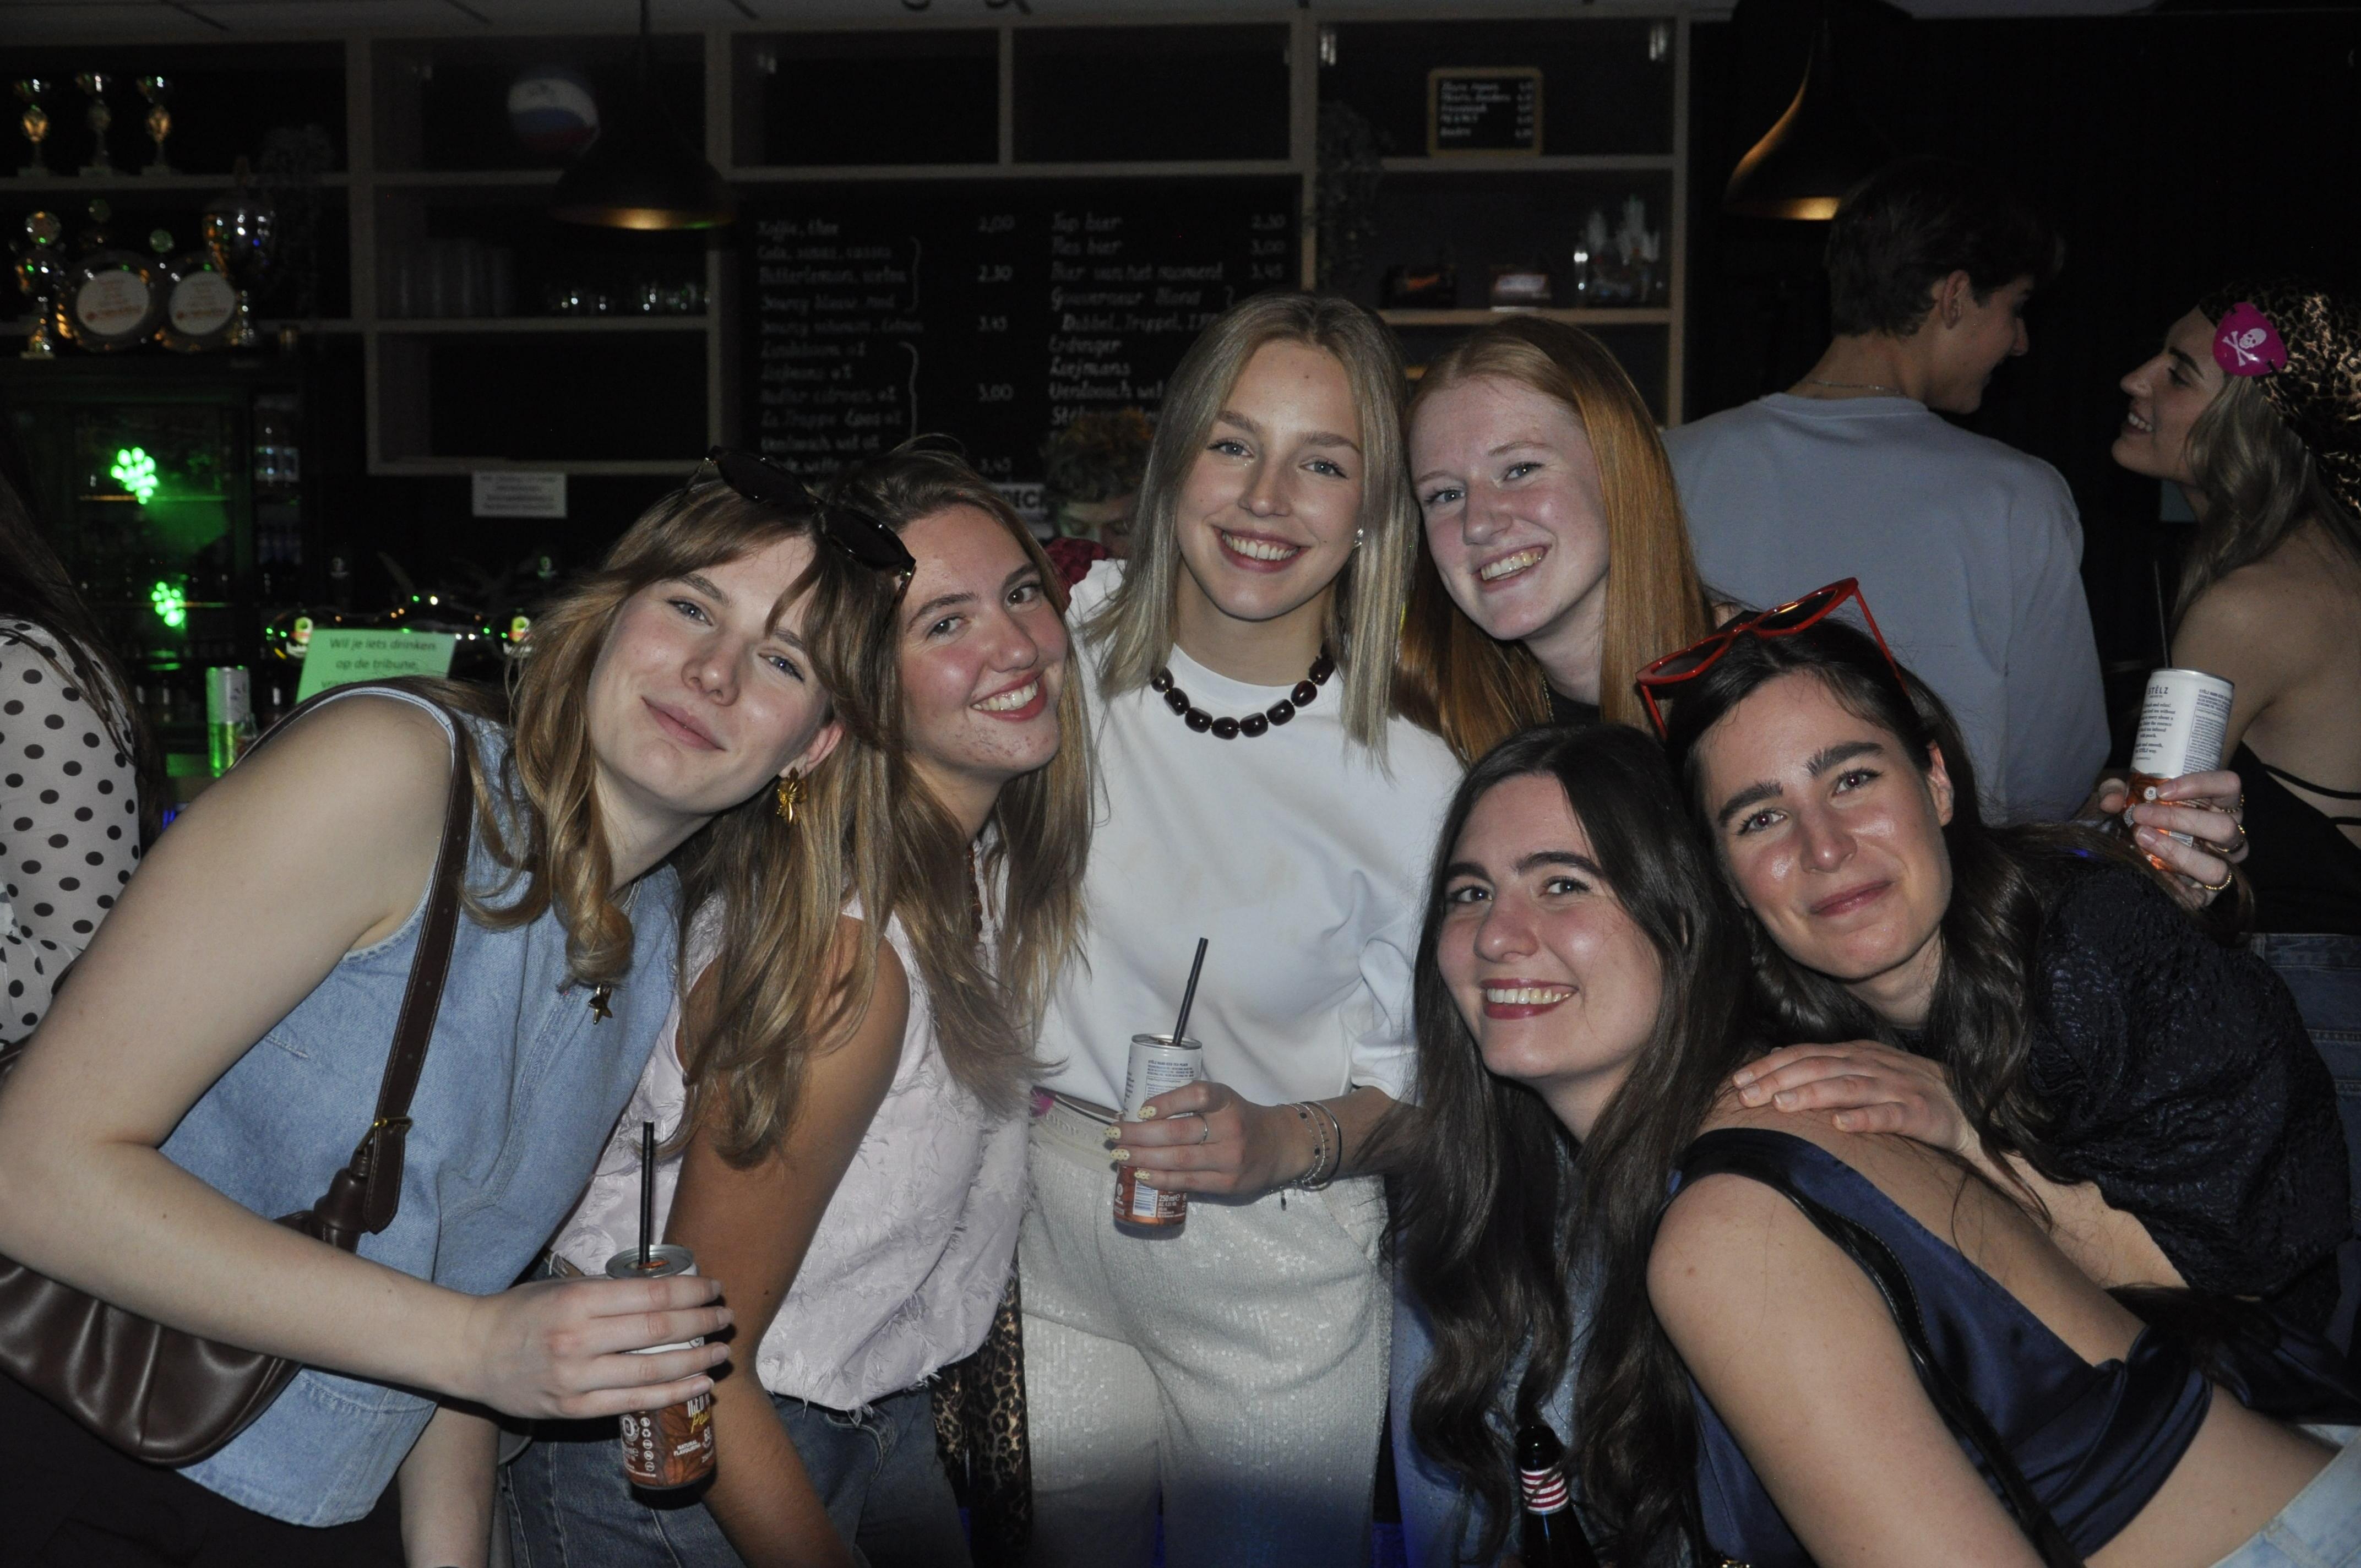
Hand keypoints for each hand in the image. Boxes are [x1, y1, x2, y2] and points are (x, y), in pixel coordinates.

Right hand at [457, 1272, 730, 1420]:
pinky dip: (671, 1394)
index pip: (651, 1295)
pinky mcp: (572, 1409)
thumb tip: (663, 1292)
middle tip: (725, 1318)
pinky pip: (633, 1403)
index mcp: (578, 1300)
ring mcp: (576, 1378)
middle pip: (658, 1331)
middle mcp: (579, 1339)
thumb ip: (608, 1292)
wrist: (471, 1353)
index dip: (691, 1291)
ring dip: (695, 1362)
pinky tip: (699, 1385)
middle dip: (701, 1323)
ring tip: (720, 1352)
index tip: (714, 1288)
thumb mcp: (562, 1287)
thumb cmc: (521, 1313)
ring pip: (651, 1372)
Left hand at [1108, 1079, 1311, 1199]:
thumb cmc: (1240, 1118)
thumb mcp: (1224, 1101)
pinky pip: (1187, 1182)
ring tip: (1120, 1155)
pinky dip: (1159, 1179)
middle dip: (1139, 1135)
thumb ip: (1191, 1104)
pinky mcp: (1228, 1183)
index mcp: (1228, 1101)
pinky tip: (1140, 1174)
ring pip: (1178, 1160)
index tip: (1140, 1110)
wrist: (1280, 1146)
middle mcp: (1231, 1129)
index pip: (1197, 1095)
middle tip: (1114, 1133)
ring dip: (1142, 1158)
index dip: (1166, 1102)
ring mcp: (1230, 1159)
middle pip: (1178, 1133)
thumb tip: (1139, 1115)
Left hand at [1730, 1041, 1971, 1156]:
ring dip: (1812, 1095)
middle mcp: (1872, 1065)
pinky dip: (1864, 1118)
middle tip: (1744, 1095)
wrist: (1969, 1106)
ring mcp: (1896, 1087)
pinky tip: (1841, 1125)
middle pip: (1818, 1068)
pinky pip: (1889, 1115)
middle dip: (1778, 1080)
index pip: (1804, 1055)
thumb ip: (1823, 1065)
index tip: (1736, 1082)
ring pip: (1848, 1087)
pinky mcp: (1919, 1113)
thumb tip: (1777, 1057)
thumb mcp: (1862, 1070)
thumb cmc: (1906, 1090)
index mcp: (1855, 1054)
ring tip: (1780, 1105)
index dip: (1770, 1067)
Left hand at [2092, 767, 2244, 907]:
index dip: (2201, 785)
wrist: (2133, 850)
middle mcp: (2227, 834)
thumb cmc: (2140, 814)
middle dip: (2179, 820)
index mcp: (2218, 804)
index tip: (2162, 792)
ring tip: (2143, 840)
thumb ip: (2115, 790)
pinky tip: (2151, 874)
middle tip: (2140, 815)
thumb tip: (2110, 802)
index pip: (2229, 785)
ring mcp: (2221, 865)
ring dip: (2177, 853)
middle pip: (2224, 827)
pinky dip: (2175, 887)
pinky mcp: (2207, 893)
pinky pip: (2200, 897)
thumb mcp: (2125, 796)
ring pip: (2217, 865)